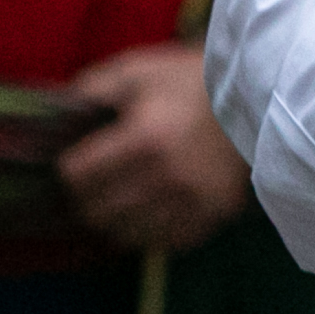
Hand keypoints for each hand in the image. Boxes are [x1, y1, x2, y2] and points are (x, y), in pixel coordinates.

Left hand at [59, 44, 252, 253]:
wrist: (259, 98)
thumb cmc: (192, 81)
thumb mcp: (139, 70)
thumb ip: (92, 89)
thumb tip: (55, 116)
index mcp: (143, 139)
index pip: (78, 175)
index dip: (69, 168)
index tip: (76, 161)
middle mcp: (165, 177)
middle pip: (97, 211)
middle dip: (87, 197)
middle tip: (93, 185)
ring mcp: (191, 202)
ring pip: (127, 234)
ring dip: (115, 219)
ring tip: (119, 200)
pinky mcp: (212, 215)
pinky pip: (163, 242)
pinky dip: (148, 231)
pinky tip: (149, 211)